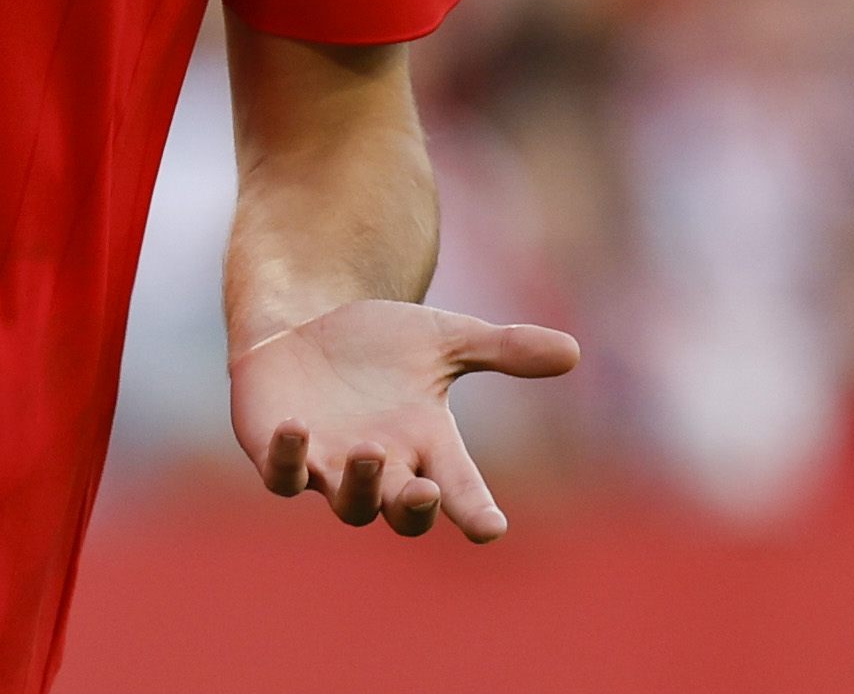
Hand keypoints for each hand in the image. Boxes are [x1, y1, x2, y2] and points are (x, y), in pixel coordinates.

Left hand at [228, 298, 579, 539]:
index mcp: (428, 447)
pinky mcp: (280, 455)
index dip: (475, 512)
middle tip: (423, 491)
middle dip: (414, 508)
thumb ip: (503, 348)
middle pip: (403, 512)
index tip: (492, 527)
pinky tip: (296, 426)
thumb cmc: (379, 343)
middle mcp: (383, 469)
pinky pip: (283, 475)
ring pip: (348, 503)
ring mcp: (328, 468)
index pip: (461, 491)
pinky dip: (289, 458)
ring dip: (358, 484)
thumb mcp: (444, 337)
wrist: (305, 325)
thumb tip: (573, 350)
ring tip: (366, 451)